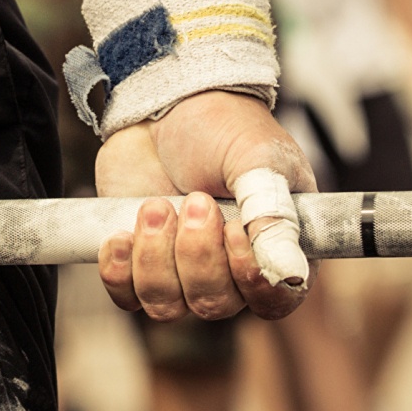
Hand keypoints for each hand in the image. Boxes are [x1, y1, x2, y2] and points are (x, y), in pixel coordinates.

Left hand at [96, 90, 316, 322]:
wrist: (165, 105)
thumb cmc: (224, 127)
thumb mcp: (256, 162)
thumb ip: (272, 216)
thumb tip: (291, 276)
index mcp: (277, 246)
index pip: (274, 299)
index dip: (250, 281)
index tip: (232, 232)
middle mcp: (233, 269)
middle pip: (214, 304)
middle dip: (195, 254)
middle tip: (193, 199)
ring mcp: (184, 269)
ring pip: (168, 305)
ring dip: (155, 257)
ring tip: (156, 205)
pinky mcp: (141, 262)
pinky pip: (128, 297)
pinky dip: (120, 270)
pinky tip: (120, 233)